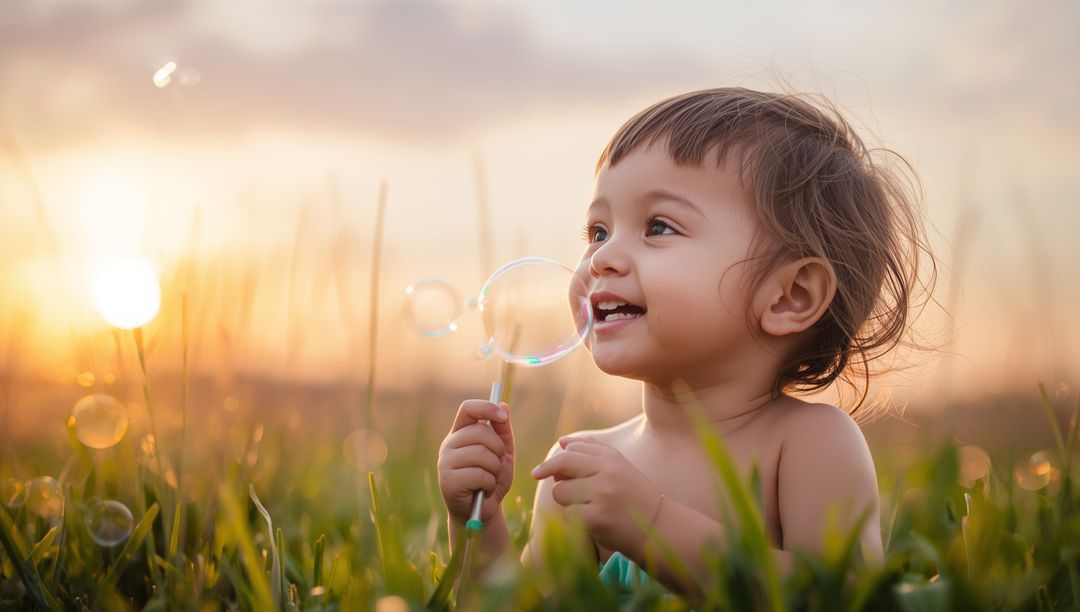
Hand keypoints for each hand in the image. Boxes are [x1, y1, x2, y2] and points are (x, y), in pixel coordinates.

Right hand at [437, 400, 514, 526]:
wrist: (483, 511)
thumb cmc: (491, 479)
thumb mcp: (503, 453)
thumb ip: (503, 431)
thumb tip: (504, 406)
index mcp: (460, 433)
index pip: (468, 409)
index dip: (486, 408)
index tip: (502, 418)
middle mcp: (449, 444)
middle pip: (480, 432)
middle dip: (498, 449)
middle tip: (498, 464)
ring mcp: (445, 462)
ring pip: (481, 454)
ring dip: (495, 469)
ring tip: (491, 478)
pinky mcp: (447, 481)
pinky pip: (478, 474)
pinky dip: (489, 483)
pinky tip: (484, 490)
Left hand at [530, 436, 661, 556]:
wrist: (659, 529)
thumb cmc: (634, 497)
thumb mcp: (619, 468)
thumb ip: (592, 452)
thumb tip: (562, 442)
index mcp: (612, 458)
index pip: (571, 450)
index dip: (553, 460)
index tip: (541, 470)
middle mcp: (607, 472)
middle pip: (562, 464)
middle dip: (548, 471)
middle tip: (536, 475)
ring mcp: (603, 494)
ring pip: (560, 492)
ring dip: (565, 502)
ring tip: (585, 507)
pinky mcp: (598, 518)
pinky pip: (567, 515)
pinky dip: (573, 521)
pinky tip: (591, 523)